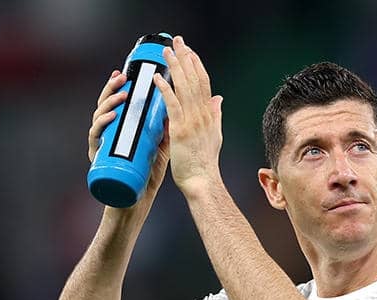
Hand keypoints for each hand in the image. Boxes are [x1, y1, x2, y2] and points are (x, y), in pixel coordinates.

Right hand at [88, 69, 171, 224]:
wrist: (139, 201)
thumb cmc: (148, 174)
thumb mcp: (162, 147)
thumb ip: (169, 129)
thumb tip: (184, 107)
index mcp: (122, 130)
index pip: (118, 104)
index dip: (119, 87)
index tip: (126, 72)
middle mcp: (109, 134)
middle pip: (105, 106)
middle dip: (111, 89)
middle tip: (122, 77)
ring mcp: (102, 145)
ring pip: (98, 117)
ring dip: (108, 103)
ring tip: (122, 95)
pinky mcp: (98, 157)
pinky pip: (96, 138)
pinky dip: (101, 125)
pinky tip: (111, 117)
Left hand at [153, 36, 223, 197]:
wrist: (202, 181)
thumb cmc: (205, 163)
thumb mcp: (214, 134)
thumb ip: (215, 114)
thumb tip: (219, 98)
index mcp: (209, 115)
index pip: (204, 83)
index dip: (197, 65)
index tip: (189, 51)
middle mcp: (202, 114)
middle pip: (195, 79)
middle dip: (186, 58)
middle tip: (177, 41)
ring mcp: (192, 121)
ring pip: (184, 88)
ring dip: (175, 67)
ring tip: (167, 51)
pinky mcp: (180, 130)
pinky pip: (172, 105)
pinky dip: (165, 89)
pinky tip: (157, 78)